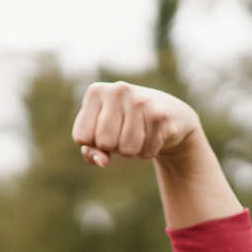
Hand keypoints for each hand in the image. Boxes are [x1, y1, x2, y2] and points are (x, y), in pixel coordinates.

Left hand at [72, 81, 241, 227]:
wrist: (170, 114)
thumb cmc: (125, 126)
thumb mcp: (100, 135)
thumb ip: (91, 151)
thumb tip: (102, 161)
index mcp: (95, 92)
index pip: (81, 137)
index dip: (93, 144)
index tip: (104, 132)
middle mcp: (117, 90)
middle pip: (104, 143)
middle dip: (113, 147)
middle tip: (124, 133)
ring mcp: (141, 101)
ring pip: (126, 150)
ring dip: (132, 151)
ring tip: (139, 133)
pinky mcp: (161, 115)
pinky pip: (146, 152)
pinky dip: (149, 151)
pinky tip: (154, 134)